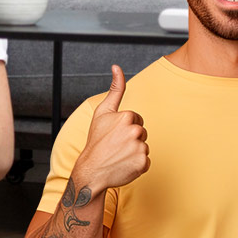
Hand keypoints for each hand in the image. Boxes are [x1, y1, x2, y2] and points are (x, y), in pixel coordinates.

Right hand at [72, 65, 149, 190]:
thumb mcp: (102, 112)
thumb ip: (115, 89)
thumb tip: (117, 67)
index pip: (136, 120)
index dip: (124, 127)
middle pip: (142, 132)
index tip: (113, 134)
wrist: (91, 170)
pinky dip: (136, 164)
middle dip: (131, 139)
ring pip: (144, 146)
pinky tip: (123, 165)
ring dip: (134, 151)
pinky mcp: (143, 163)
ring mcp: (139, 148)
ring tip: (118, 156)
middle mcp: (135, 131)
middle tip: (115, 146)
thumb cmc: (96, 141)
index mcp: (126, 117)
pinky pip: (146, 161)